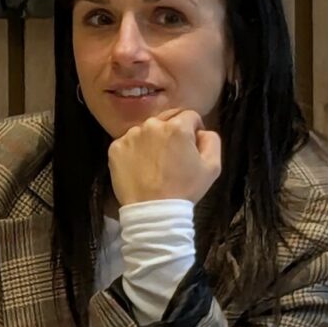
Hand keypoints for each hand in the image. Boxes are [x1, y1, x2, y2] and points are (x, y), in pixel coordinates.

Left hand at [106, 109, 221, 206]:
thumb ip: (211, 140)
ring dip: (152, 140)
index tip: (191, 145)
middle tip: (173, 154)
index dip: (194, 130)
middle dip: (172, 132)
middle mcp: (151, 125)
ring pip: (146, 131)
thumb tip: (201, 131)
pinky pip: (128, 143)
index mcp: (177, 127)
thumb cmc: (185, 189)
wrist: (153, 210)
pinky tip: (140, 167)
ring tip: (155, 163)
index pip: (190, 116)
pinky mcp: (115, 148)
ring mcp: (130, 136)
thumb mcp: (212, 166)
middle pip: (166, 119)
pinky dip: (134, 151)